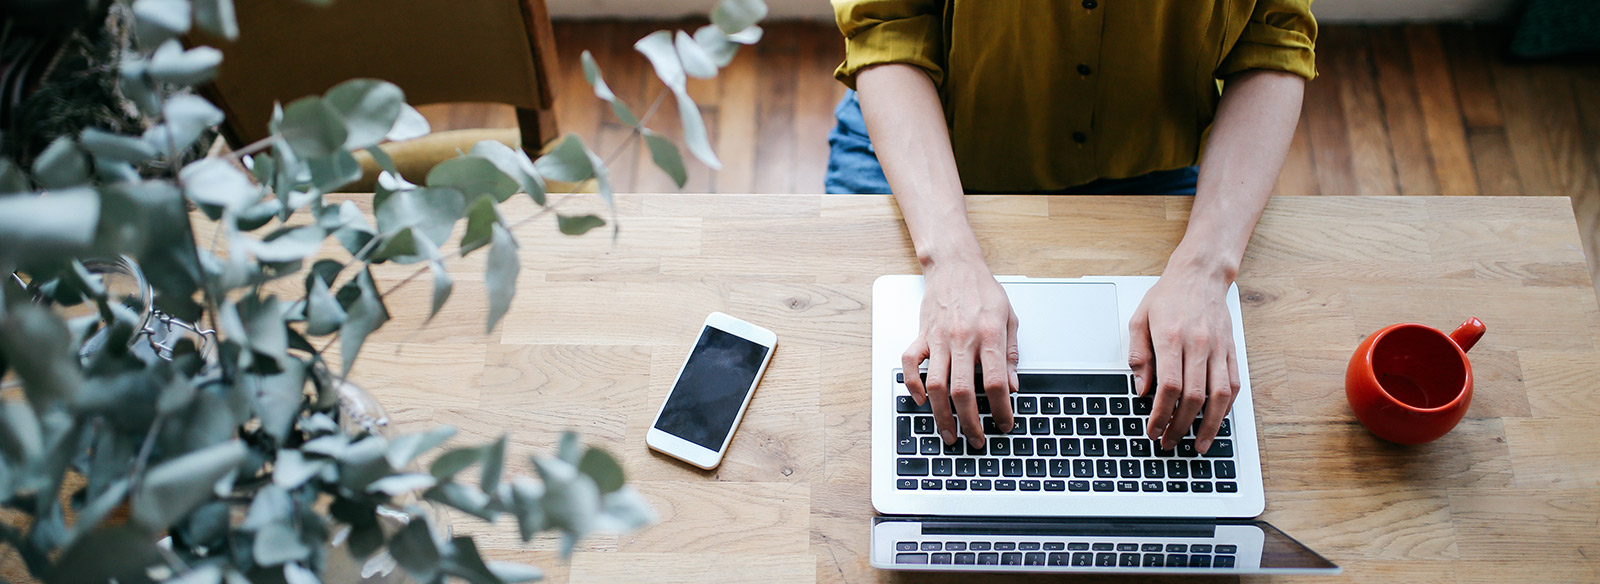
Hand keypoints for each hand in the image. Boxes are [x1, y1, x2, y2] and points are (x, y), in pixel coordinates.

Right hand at [902, 258, 1019, 448]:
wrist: (955, 265)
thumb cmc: (983, 290)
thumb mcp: (1010, 319)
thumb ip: (1010, 355)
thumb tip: (1014, 387)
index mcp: (988, 335)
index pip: (995, 382)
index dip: (1001, 408)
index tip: (1005, 423)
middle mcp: (962, 339)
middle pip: (963, 391)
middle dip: (970, 422)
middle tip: (976, 440)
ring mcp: (938, 338)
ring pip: (936, 385)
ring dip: (941, 414)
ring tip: (949, 433)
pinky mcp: (921, 335)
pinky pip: (910, 364)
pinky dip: (913, 384)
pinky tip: (921, 399)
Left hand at [1128, 266, 1241, 453]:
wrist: (1200, 274)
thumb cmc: (1167, 296)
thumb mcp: (1139, 320)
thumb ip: (1138, 356)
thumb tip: (1141, 390)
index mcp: (1171, 338)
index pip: (1169, 386)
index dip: (1161, 414)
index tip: (1153, 430)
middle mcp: (1198, 344)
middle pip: (1194, 397)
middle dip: (1181, 426)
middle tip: (1169, 442)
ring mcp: (1218, 348)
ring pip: (1220, 396)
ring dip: (1209, 425)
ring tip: (1199, 444)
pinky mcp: (1231, 350)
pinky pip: (1234, 384)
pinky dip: (1226, 408)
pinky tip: (1216, 421)